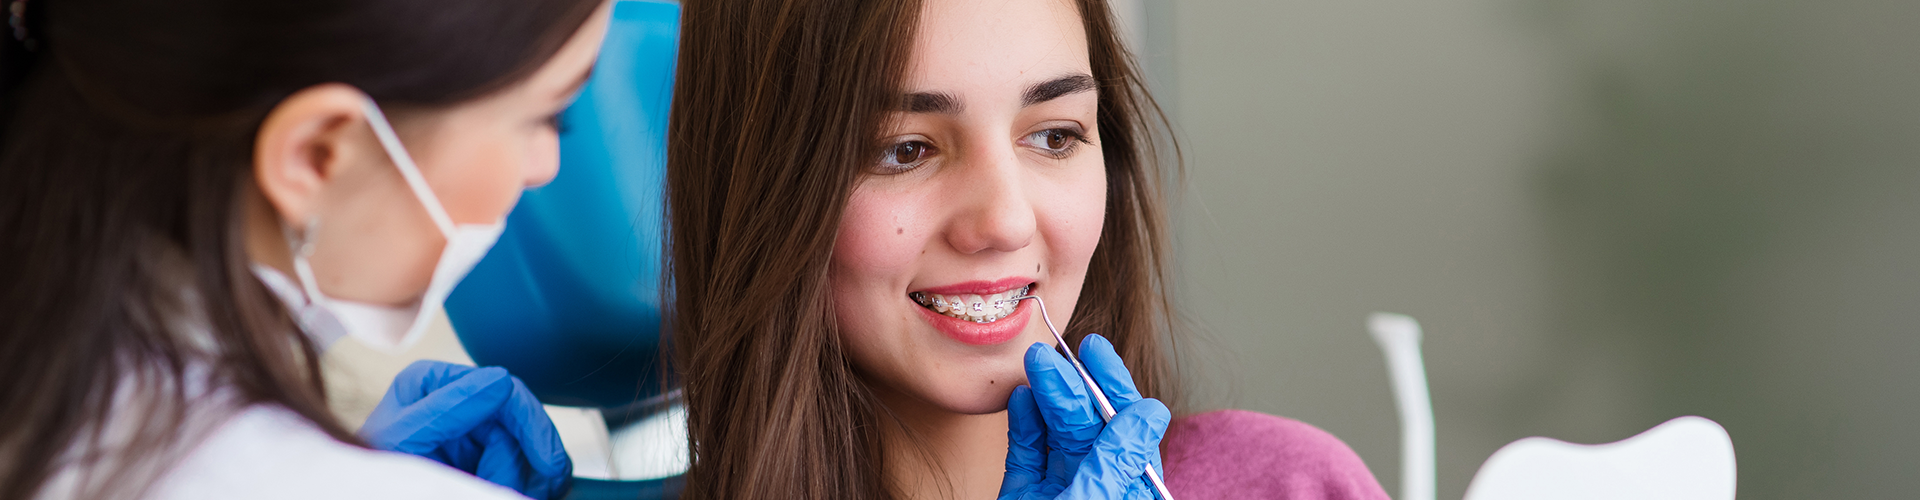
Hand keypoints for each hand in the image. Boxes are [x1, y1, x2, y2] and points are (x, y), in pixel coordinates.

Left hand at [361, 360, 572, 498]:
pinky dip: (530, 482)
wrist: (363, 495)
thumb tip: (500, 381)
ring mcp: (470, 431)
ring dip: (527, 476)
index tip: (546, 462)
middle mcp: (457, 402)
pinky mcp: (479, 459)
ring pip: (526, 448)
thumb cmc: (370, 469)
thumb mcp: (404, 438)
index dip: (532, 426)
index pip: (504, 389)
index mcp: (433, 383)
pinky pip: (524, 467)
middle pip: (521, 422)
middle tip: (540, 487)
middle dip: (530, 458)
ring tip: (507, 492)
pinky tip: (528, 491)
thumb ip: (448, 408)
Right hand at [1000, 334, 1171, 499]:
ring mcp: (1059, 488)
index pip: (1127, 428)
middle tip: (1048, 351)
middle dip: (1070, 384)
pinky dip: (1023, 424)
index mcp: (1125, 490)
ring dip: (1045, 394)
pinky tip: (1020, 396)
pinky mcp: (1024, 493)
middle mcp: (1095, 483)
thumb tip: (1150, 411)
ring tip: (1034, 361)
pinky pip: (1026, 452)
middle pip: (1087, 424)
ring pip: (1055, 431)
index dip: (1112, 385)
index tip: (1094, 350)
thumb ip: (1116, 459)